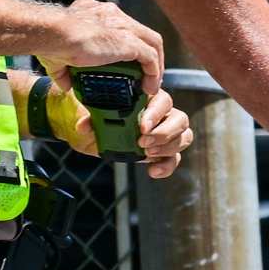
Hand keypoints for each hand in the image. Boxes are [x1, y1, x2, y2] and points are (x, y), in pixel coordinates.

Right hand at [34, 0, 166, 93]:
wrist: (54, 33)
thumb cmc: (50, 41)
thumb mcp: (56, 58)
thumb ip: (63, 71)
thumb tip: (66, 86)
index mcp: (95, 13)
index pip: (119, 25)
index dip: (125, 42)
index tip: (123, 59)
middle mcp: (113, 14)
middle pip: (139, 31)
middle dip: (144, 52)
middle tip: (143, 72)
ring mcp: (124, 26)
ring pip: (151, 41)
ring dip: (155, 63)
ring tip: (150, 83)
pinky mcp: (129, 41)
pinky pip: (150, 57)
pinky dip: (154, 72)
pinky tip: (150, 87)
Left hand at [48, 85, 191, 178]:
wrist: (94, 133)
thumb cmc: (98, 116)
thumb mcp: (93, 114)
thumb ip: (91, 117)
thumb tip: (84, 125)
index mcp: (148, 98)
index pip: (162, 101)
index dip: (156, 114)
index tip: (142, 127)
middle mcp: (161, 114)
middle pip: (180, 119)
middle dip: (164, 133)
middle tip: (143, 143)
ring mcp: (165, 133)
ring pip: (184, 137)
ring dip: (167, 148)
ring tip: (146, 154)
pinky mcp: (162, 151)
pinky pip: (175, 158)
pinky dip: (167, 166)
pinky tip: (153, 171)